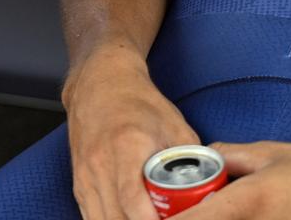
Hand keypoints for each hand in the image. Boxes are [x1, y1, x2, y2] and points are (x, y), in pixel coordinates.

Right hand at [65, 51, 200, 219]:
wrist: (99, 84)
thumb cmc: (138, 101)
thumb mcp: (174, 125)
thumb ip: (192, 159)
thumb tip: (211, 187)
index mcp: (127, 146)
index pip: (133, 200)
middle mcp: (100, 163)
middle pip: (117, 217)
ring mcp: (85, 175)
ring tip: (150, 218)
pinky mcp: (79, 183)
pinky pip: (92, 217)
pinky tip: (129, 219)